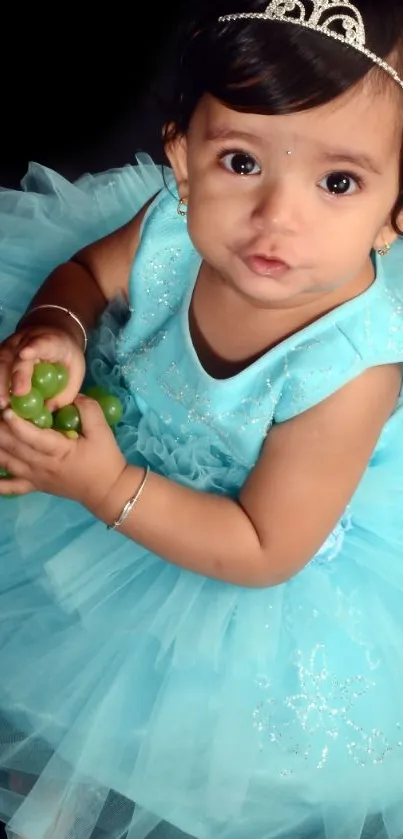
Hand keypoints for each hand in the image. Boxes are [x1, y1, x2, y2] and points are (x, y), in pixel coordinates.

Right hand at [0, 326, 85, 410]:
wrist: (56, 337)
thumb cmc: (68, 359)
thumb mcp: (76, 374)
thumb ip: (64, 393)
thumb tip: (47, 410)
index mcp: (52, 342)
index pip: (42, 343)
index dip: (33, 348)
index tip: (25, 354)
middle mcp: (28, 339)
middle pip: (17, 356)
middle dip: (13, 376)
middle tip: (9, 400)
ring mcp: (13, 344)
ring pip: (2, 361)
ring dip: (1, 383)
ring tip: (2, 403)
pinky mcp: (4, 352)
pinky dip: (0, 382)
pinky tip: (1, 398)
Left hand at [0, 395, 126, 513]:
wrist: (108, 490)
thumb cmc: (105, 459)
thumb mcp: (102, 431)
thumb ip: (88, 409)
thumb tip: (72, 395)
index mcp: (58, 451)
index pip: (33, 437)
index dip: (17, 424)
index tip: (6, 410)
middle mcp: (42, 465)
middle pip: (14, 448)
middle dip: (0, 431)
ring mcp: (35, 477)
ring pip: (7, 463)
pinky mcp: (35, 485)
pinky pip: (11, 487)